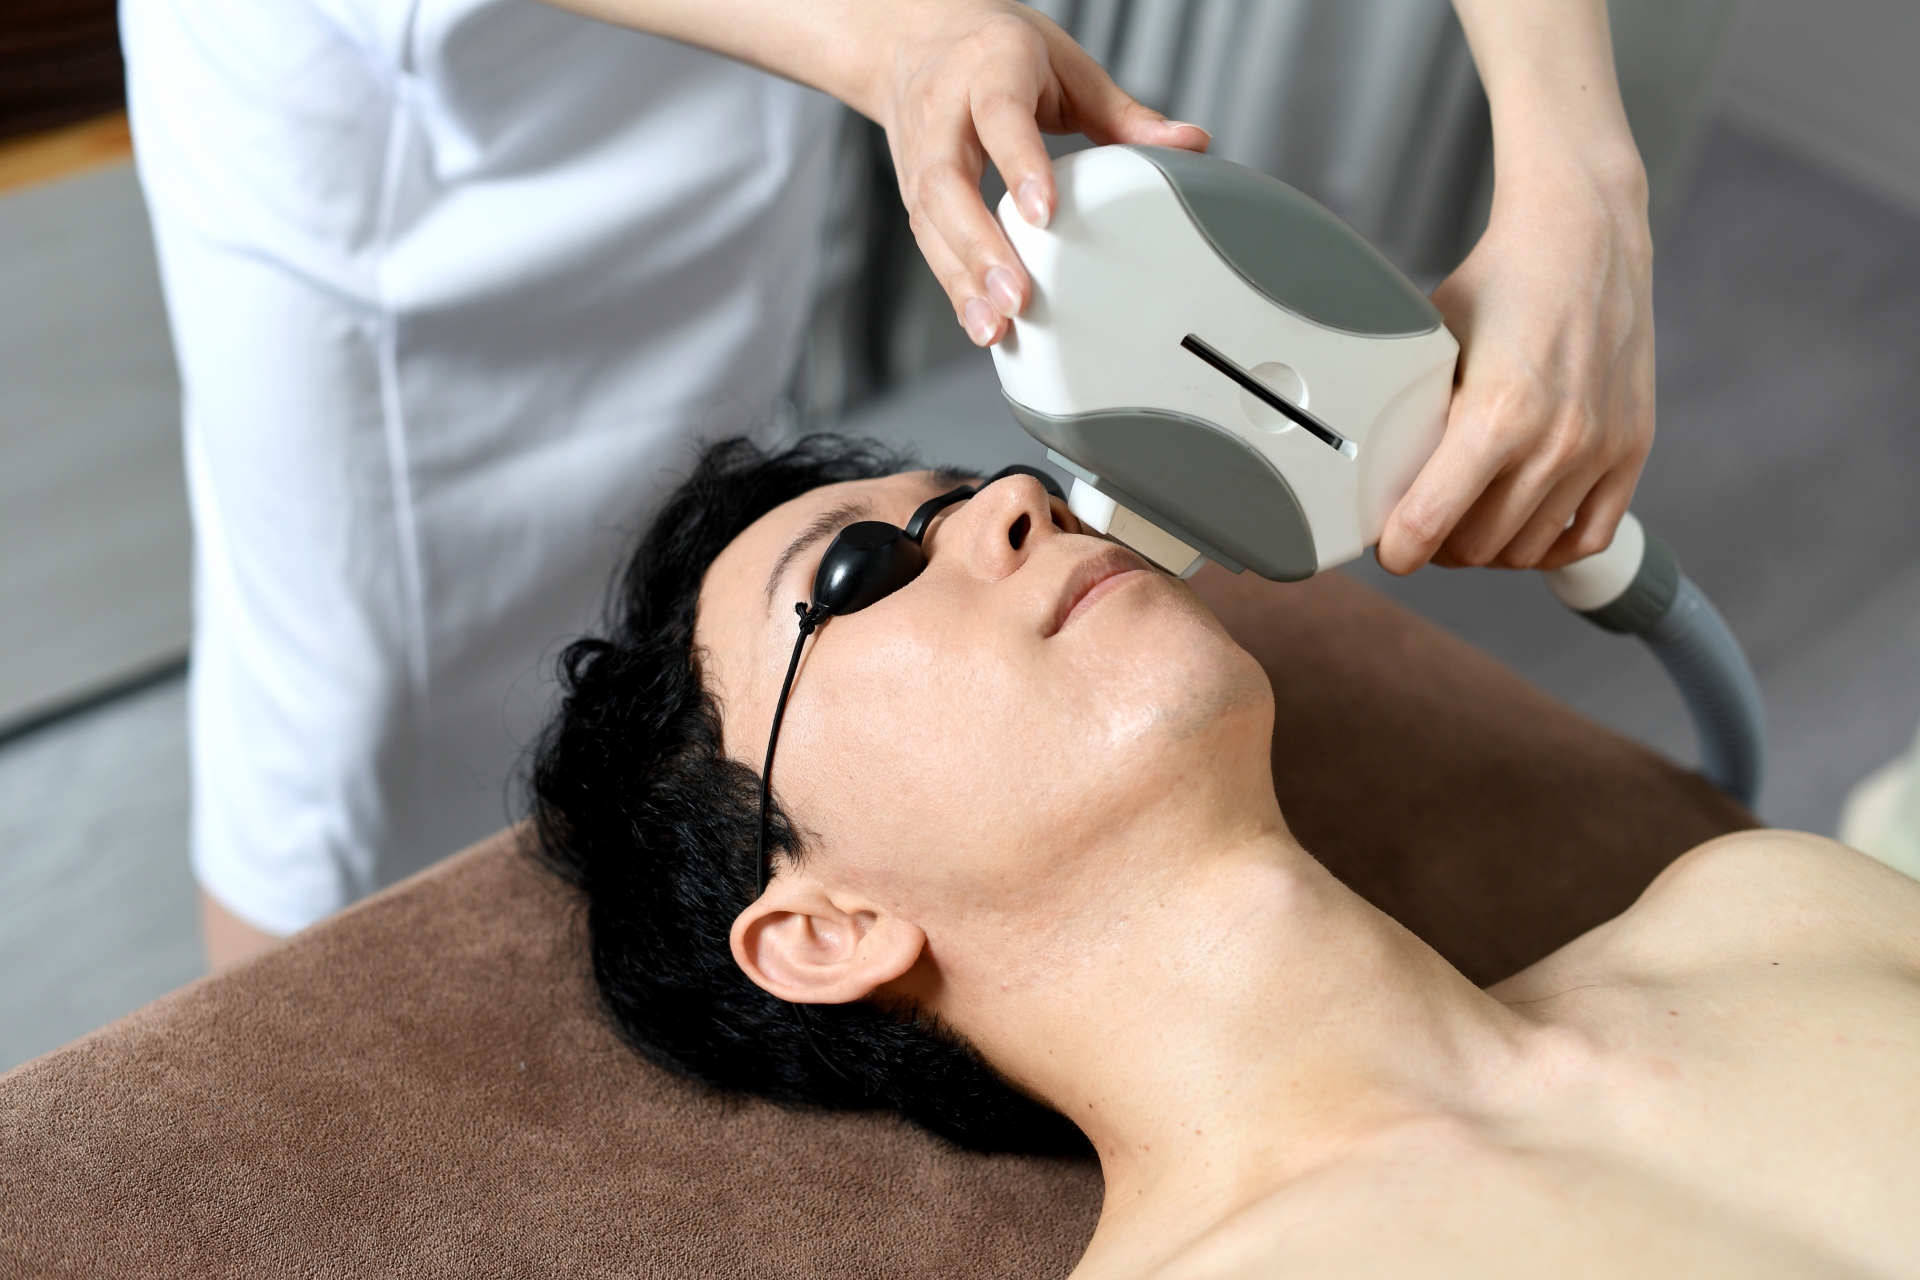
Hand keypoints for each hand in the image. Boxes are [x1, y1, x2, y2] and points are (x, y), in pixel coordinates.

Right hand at [869, 1, 1208, 345]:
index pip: (1001, 116)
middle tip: (1018, 296)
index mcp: (989, 67)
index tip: (1044, 214)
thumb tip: (1190, 143)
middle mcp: (943, 110)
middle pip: (948, 182)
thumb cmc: (995, 51)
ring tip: (996, 325)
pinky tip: (981, 320)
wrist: (913, 39)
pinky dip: (953, 285)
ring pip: (929, 220)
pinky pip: (926, 241)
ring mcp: (918, 153)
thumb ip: (1123, 113)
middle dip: (981, 246)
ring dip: (962, 278)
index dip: (1020, 165)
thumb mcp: (1065, 66)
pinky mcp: (911, 190)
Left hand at [1378, 0, 1655, 574]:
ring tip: (1467, 523)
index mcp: (1496, 415)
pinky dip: (1551, 545)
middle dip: (1439, 547)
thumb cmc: (1503, 279)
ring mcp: (1598, 449)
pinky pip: (1588, 535)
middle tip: (1422, 527)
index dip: (1399, 548)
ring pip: (1526, 549)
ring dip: (1489, 548)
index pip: (1430, 523)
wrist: (1584, 234)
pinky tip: (1523, 530)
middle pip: (1478, 548)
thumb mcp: (1434, 343)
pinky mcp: (1632, 447)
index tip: (1390, 550)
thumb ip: (1415, 411)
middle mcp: (1555, 441)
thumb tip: (1381, 467)